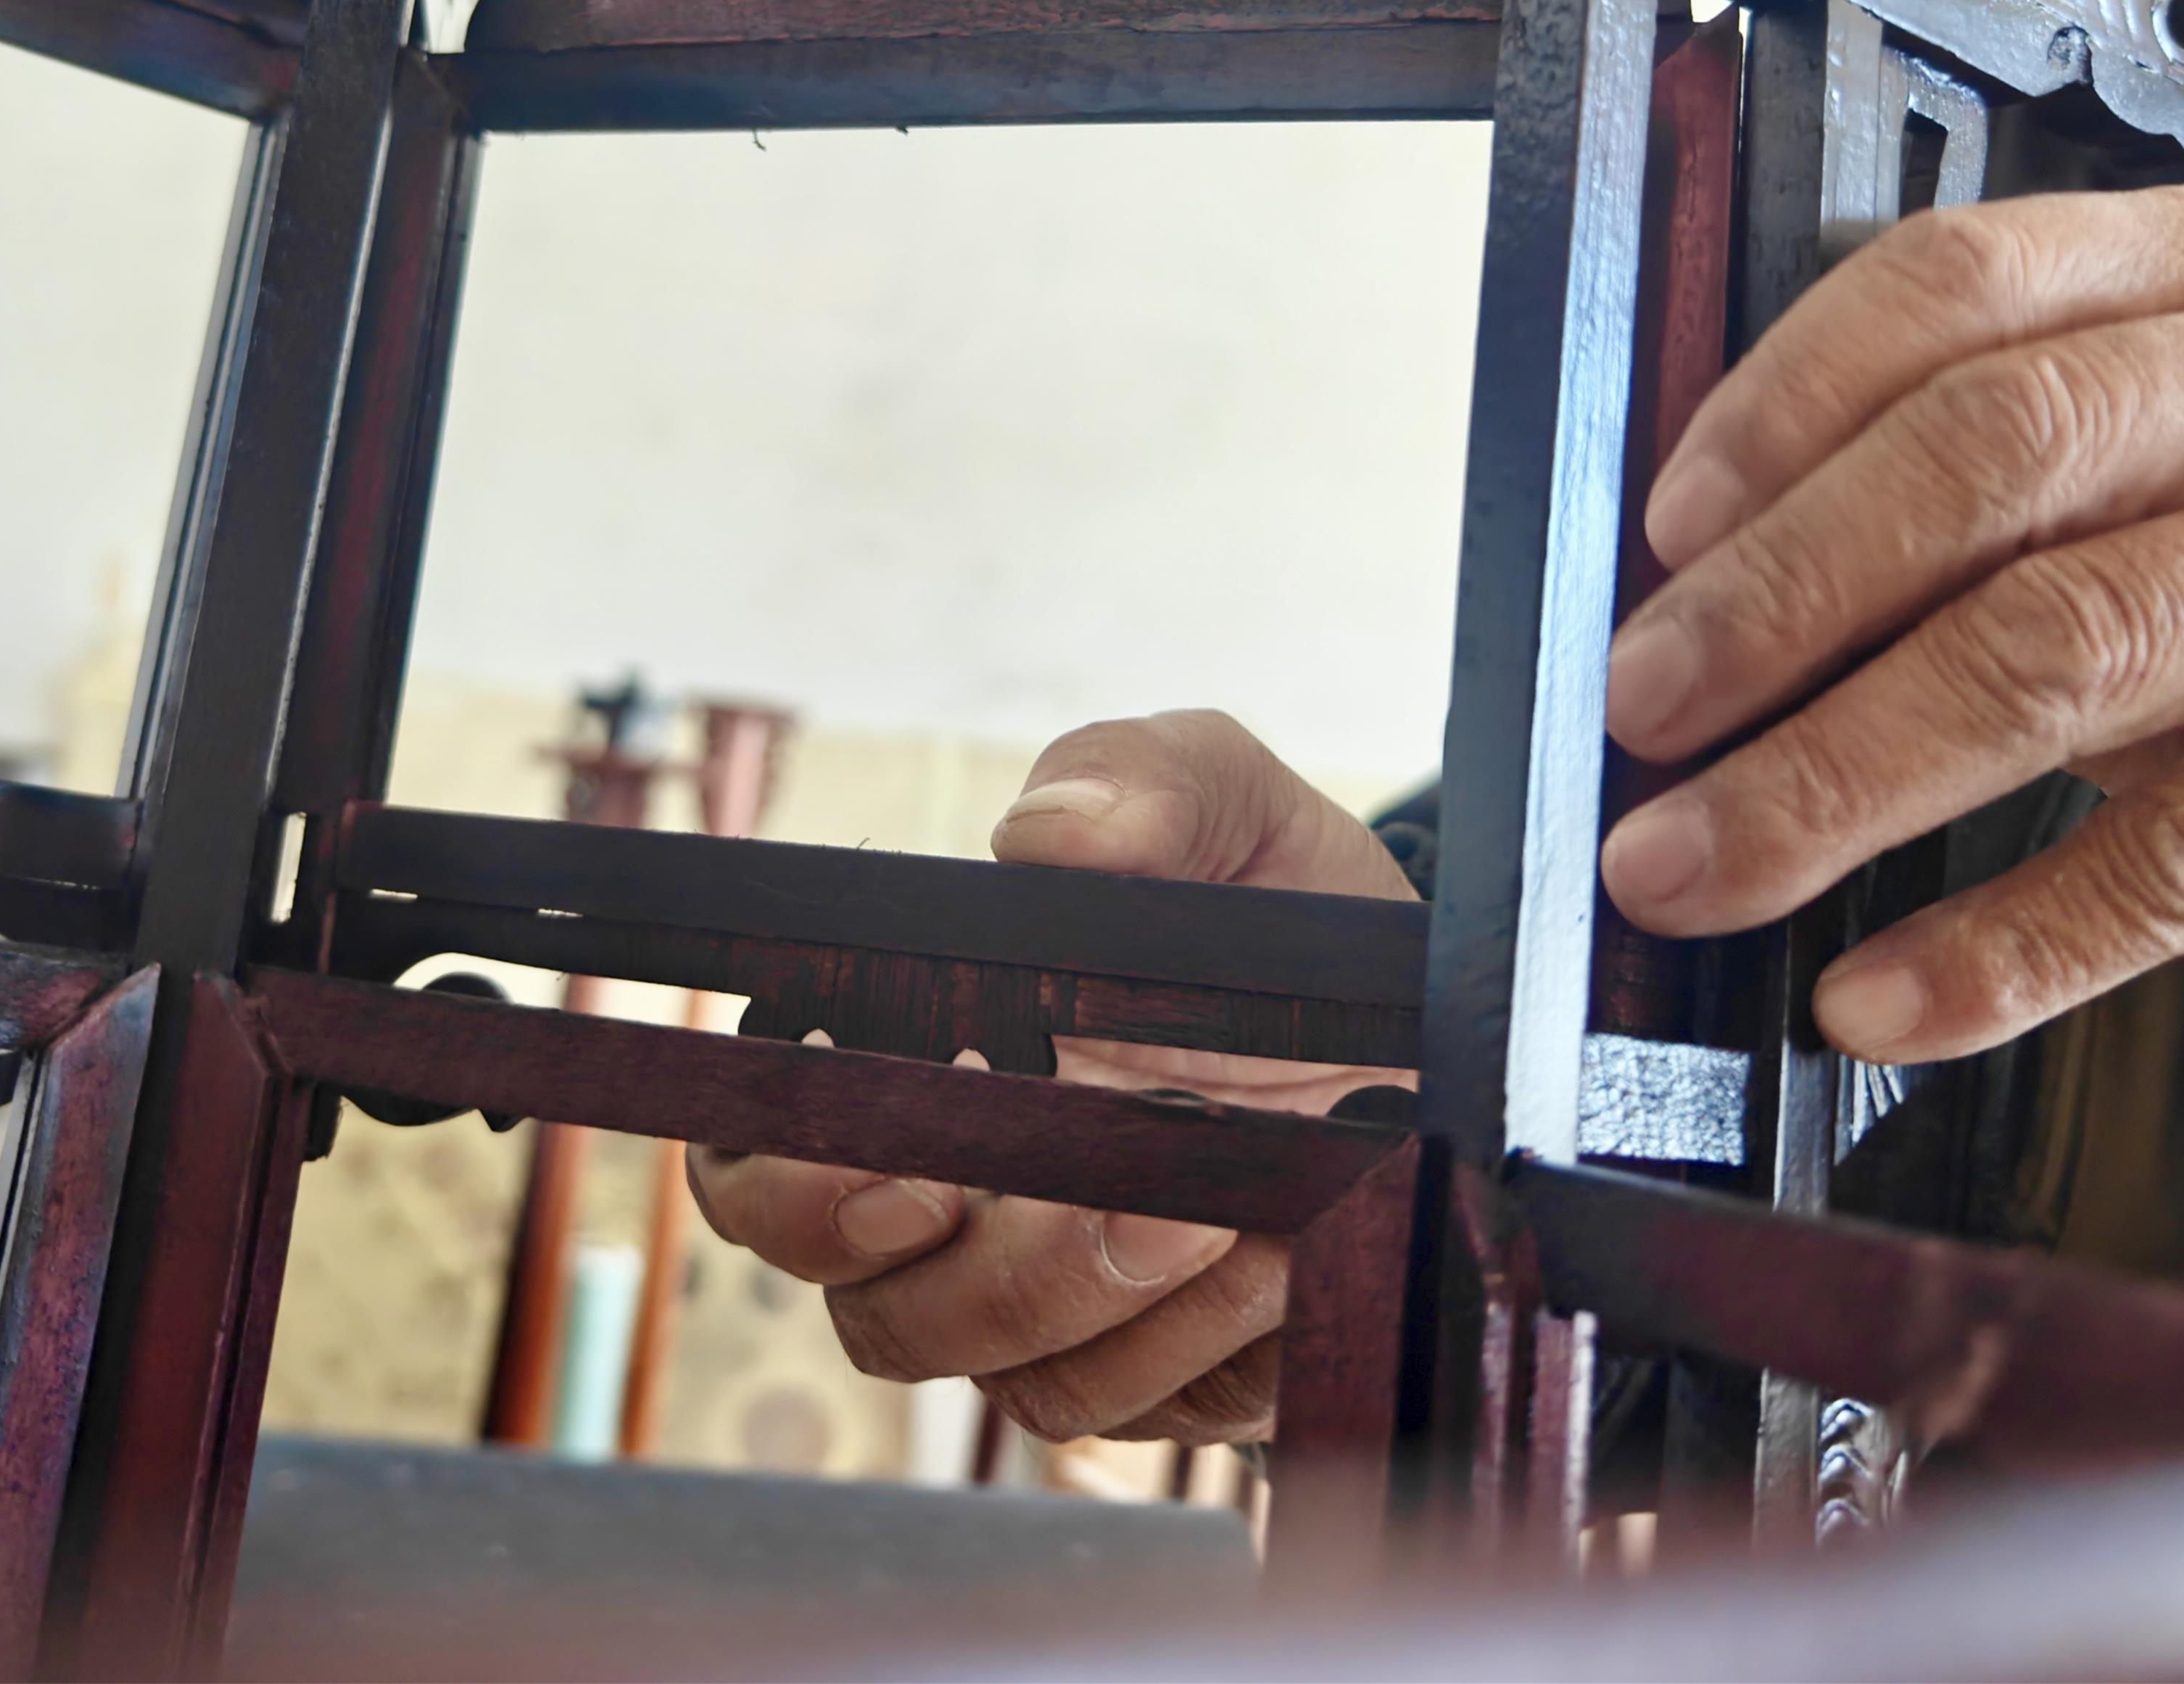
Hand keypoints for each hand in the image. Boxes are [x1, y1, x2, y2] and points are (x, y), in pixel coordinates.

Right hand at [685, 710, 1412, 1445]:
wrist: (1425, 1022)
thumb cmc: (1276, 906)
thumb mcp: (1228, 803)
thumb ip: (1138, 780)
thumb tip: (1047, 837)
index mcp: (911, 1066)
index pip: (758, 1163)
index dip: (789, 1189)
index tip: (908, 1166)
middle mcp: (955, 1208)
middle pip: (874, 1314)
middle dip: (982, 1278)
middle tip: (1099, 1200)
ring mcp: (1054, 1306)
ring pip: (1010, 1378)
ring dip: (1114, 1300)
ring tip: (1227, 1203)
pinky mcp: (1160, 1375)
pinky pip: (1137, 1403)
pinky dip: (1201, 1342)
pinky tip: (1280, 1251)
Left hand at [1595, 175, 2183, 1062]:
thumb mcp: (2135, 480)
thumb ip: (1951, 480)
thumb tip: (1682, 594)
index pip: (1967, 281)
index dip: (1784, 406)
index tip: (1659, 537)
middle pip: (2011, 453)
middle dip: (1787, 599)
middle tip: (1643, 711)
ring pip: (2077, 646)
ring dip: (1845, 776)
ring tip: (1701, 862)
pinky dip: (2005, 942)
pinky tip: (1878, 994)